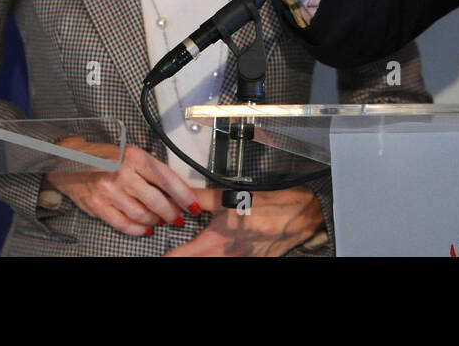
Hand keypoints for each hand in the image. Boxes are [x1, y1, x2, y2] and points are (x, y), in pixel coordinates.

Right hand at [44, 138, 202, 236]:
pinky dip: (137, 229)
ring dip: (155, 221)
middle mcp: (121, 172)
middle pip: (155, 199)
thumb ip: (151, 171)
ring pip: (141, 214)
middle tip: (179, 218)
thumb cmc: (106, 158)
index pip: (166, 178)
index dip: (183, 195)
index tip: (194, 205)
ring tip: (162, 221)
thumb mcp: (132, 155)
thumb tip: (176, 190)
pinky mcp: (98, 205)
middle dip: (171, 212)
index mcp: (134, 156)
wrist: (72, 160)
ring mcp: (109, 190)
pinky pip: (123, 223)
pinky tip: (146, 229)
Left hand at [164, 186, 324, 256]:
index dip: (166, 256)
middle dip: (183, 257)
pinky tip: (224, 251)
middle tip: (175, 252)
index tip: (159, 254)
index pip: (178, 257)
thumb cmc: (268, 205)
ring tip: (200, 250)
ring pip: (212, 265)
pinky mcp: (254, 264)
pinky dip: (223, 258)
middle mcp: (224, 258)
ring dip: (203, 256)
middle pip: (194, 263)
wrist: (299, 215)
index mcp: (214, 243)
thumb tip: (178, 192)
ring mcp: (240, 263)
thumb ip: (199, 197)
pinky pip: (233, 263)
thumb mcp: (228, 197)